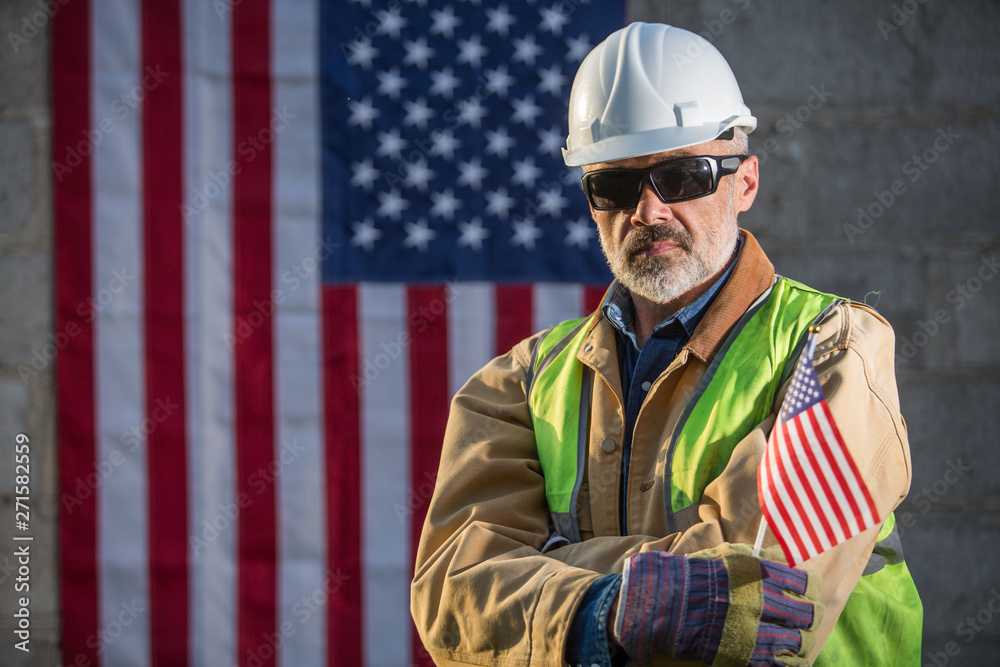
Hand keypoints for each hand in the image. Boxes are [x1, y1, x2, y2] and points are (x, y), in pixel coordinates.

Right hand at [613, 543, 821, 665]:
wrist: (666, 603)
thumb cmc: (695, 576)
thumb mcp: (727, 555)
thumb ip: (757, 558)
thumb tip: (781, 558)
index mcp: (758, 575)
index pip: (803, 582)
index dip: (811, 586)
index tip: (810, 589)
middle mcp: (761, 602)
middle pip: (806, 613)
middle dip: (811, 615)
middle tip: (810, 616)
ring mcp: (754, 630)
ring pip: (798, 641)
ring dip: (802, 641)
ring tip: (799, 640)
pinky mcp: (744, 654)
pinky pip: (778, 664)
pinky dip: (788, 662)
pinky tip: (788, 659)